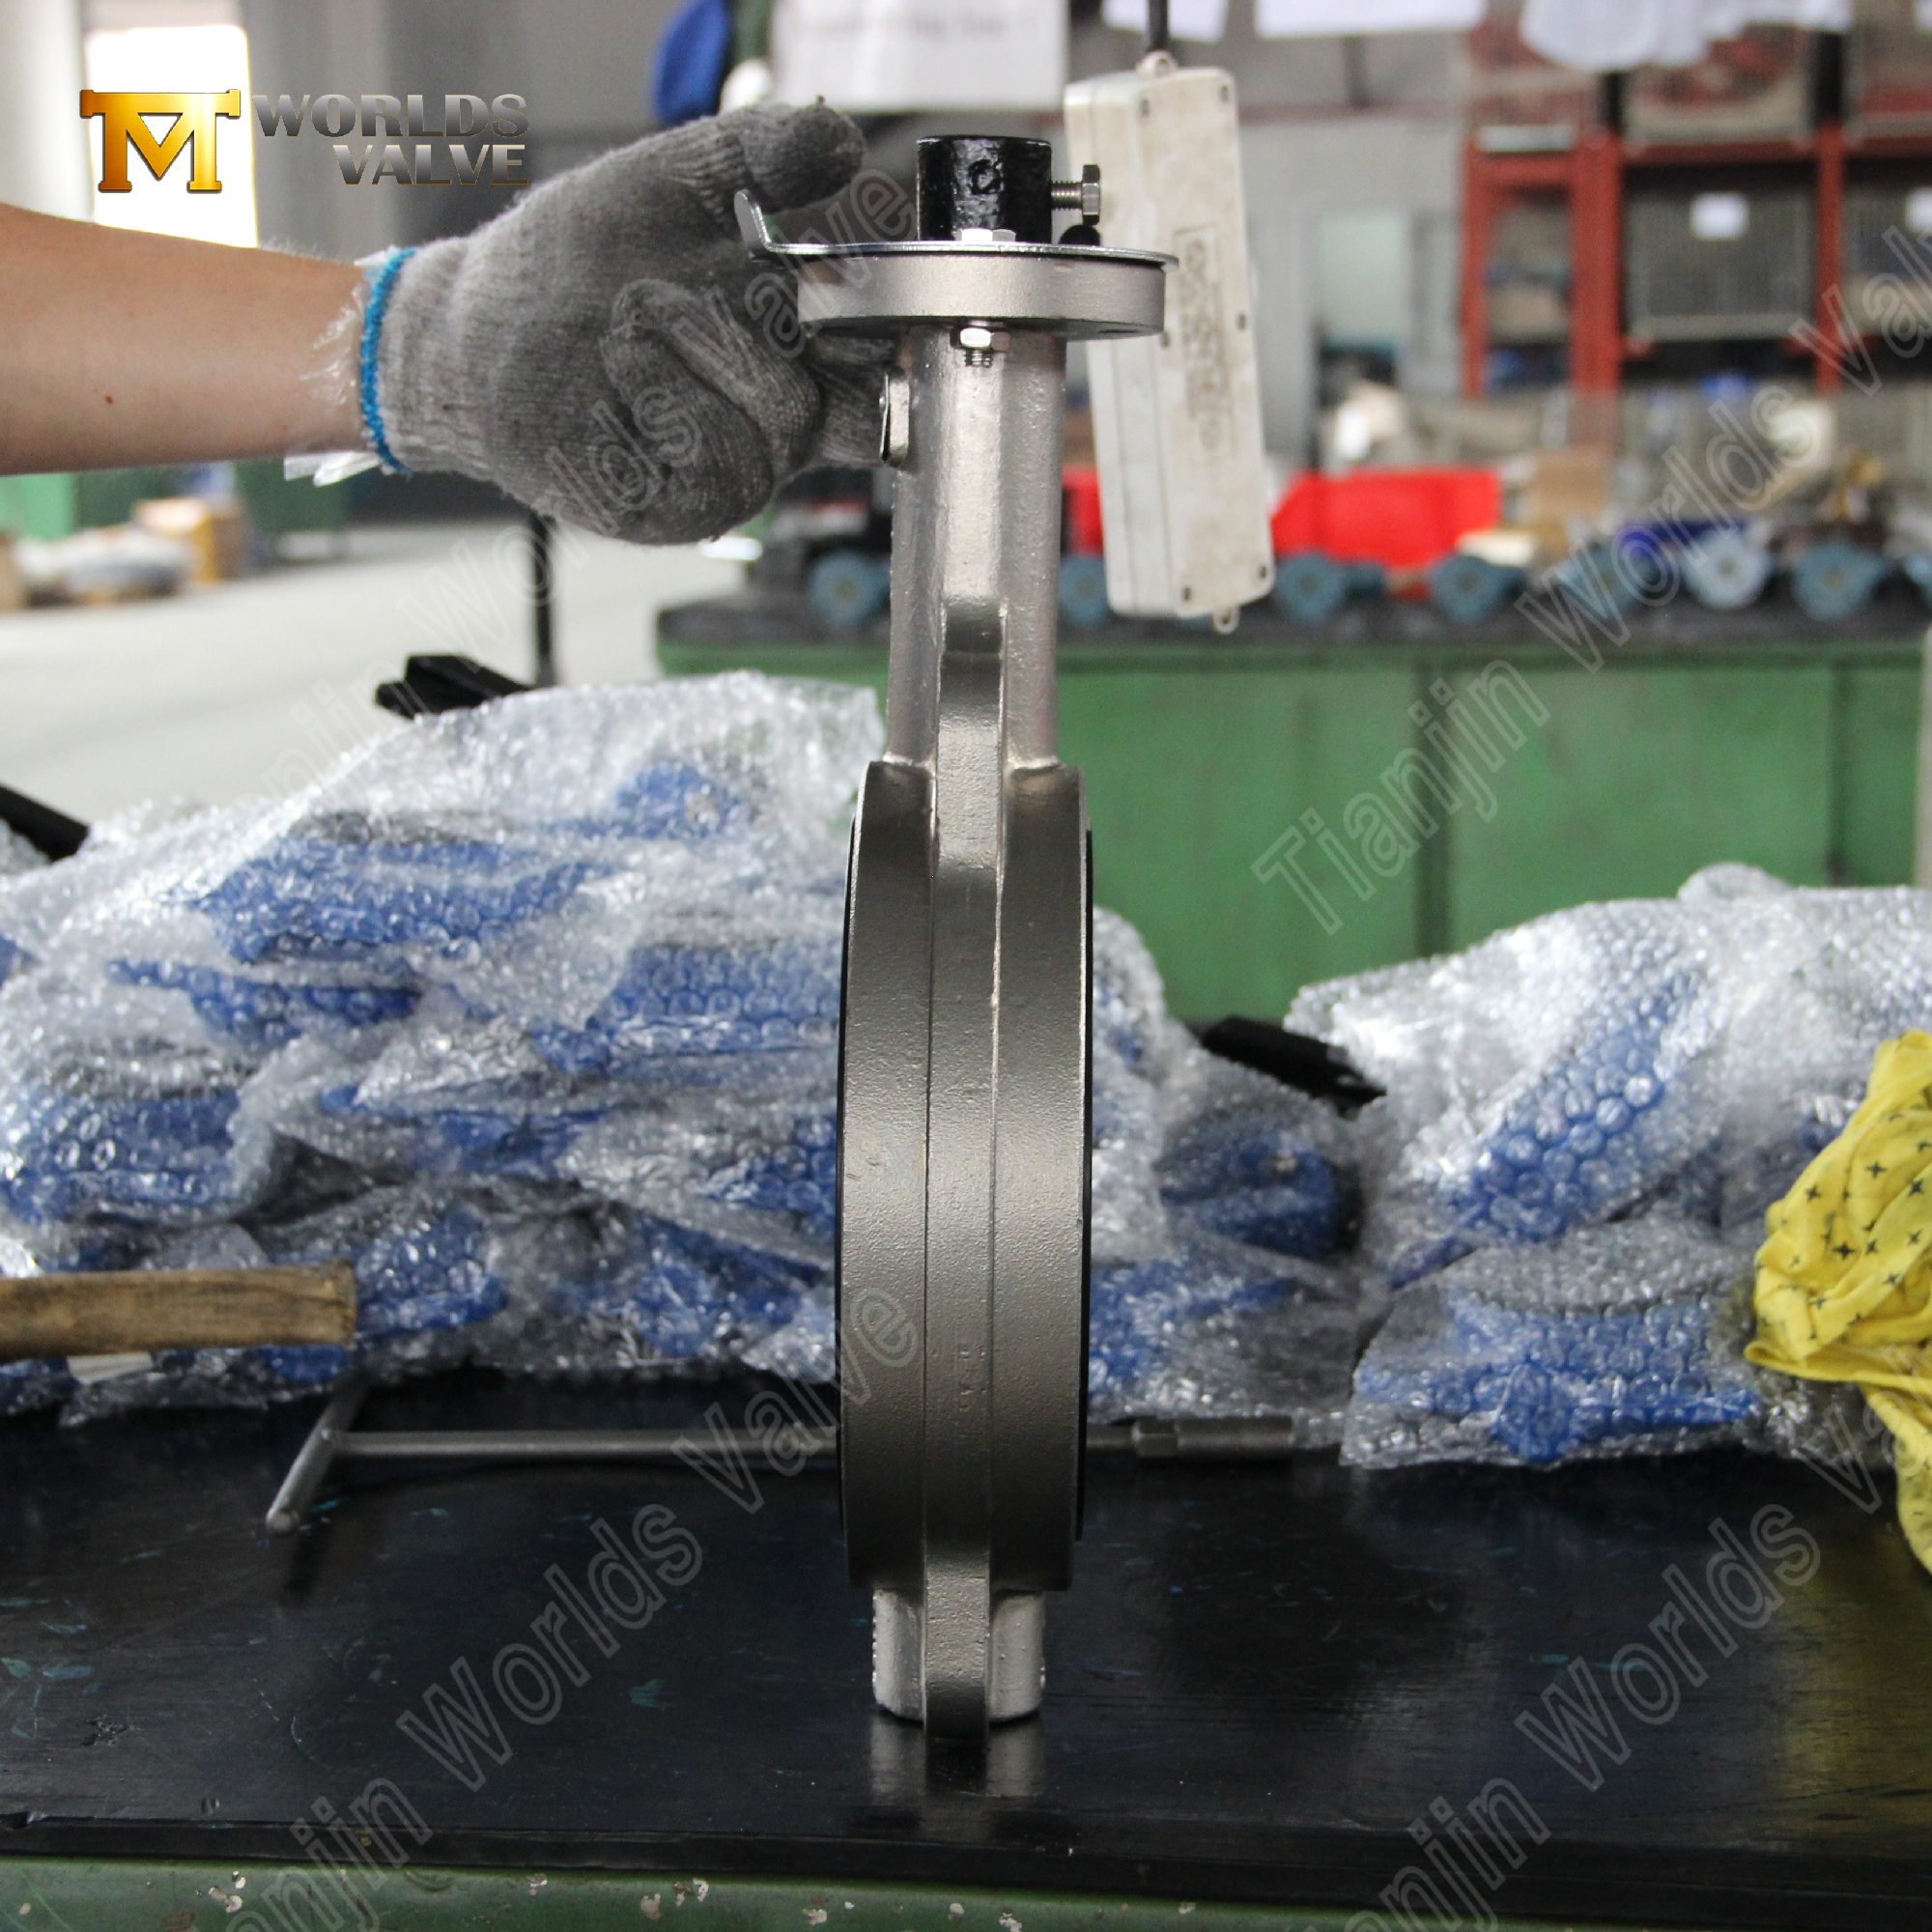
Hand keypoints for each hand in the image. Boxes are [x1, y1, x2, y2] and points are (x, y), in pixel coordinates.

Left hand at [373, 104, 888, 543]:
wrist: (482, 325)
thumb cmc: (577, 262)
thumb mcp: (676, 180)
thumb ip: (760, 153)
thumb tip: (840, 143)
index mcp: (808, 345)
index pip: (894, 342)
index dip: (894, 307)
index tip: (865, 261)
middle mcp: (790, 415)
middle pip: (860, 387)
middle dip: (802, 323)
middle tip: (746, 280)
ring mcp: (748, 469)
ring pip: (782, 413)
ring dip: (699, 338)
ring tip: (634, 316)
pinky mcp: (693, 508)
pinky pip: (720, 455)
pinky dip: (663, 392)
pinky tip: (622, 371)